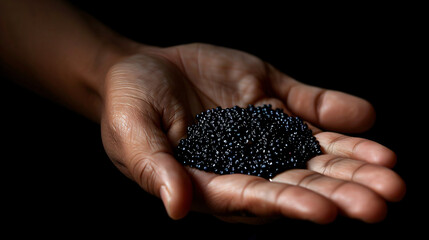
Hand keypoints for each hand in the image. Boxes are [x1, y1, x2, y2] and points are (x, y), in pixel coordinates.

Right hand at [100, 43, 404, 223]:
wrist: (140, 68)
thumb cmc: (128, 106)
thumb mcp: (132, 136)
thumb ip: (156, 169)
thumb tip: (177, 208)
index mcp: (211, 181)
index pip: (255, 198)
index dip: (289, 205)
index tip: (325, 212)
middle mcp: (245, 162)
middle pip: (297, 182)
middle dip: (339, 191)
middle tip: (383, 199)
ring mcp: (263, 132)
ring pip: (315, 151)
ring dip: (352, 160)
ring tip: (391, 170)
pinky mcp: (272, 99)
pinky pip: (310, 108)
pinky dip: (338, 113)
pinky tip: (365, 118)